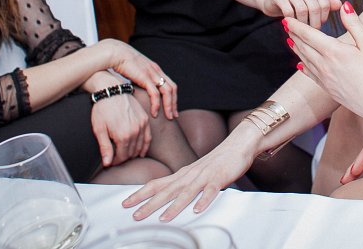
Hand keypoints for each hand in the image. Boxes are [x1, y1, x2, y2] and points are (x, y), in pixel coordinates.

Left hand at [91, 91, 150, 165]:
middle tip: (116, 158)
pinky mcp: (145, 119)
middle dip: (123, 158)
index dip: (115, 161)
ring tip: (125, 155)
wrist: (111, 90)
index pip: (122, 157)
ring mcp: (142, 125)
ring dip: (133, 153)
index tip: (110, 162)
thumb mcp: (99, 129)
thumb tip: (107, 164)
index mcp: (123, 136)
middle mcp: (135, 132)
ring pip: (140, 146)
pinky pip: (148, 137)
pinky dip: (145, 146)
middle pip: (131, 153)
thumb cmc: (102, 109)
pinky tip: (141, 152)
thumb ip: (105, 147)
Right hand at [98, 39, 178, 119]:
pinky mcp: (145, 77)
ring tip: (169, 117)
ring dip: (169, 106)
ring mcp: (152, 73)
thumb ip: (138, 78)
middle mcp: (156, 71)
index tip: (172, 108)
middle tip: (174, 116)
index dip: (172, 97)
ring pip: (167, 91)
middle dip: (174, 103)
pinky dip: (157, 105)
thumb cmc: (120, 61)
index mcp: (155, 69)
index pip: (170, 84)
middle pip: (172, 88)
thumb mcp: (134, 70)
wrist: (114, 53)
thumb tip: (136, 88)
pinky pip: (155, 93)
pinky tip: (154, 113)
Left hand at [122, 124, 257, 220]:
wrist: (237, 145)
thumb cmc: (216, 162)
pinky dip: (204, 200)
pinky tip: (198, 210)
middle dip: (150, 204)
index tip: (125, 204)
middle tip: (135, 216)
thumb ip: (181, 184)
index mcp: (182, 174)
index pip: (156, 184)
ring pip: (187, 192)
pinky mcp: (219, 178)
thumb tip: (165, 196)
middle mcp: (189, 175)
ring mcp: (204, 176)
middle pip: (167, 191)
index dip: (140, 194)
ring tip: (163, 218)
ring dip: (175, 206)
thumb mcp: (194, 173)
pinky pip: (210, 191)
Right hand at [259, 0, 342, 27]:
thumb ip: (326, 4)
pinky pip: (289, 12)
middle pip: (314, 7)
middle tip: (311, 31)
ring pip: (302, 10)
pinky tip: (291, 25)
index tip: (319, 25)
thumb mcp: (311, 4)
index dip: (324, 17)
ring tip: (302, 28)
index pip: (324, 3)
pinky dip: (292, 21)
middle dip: (314, 23)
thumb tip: (342, 4)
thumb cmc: (296, 5)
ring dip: (303, 23)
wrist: (272, 1)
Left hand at [286, 2, 362, 123]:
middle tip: (286, 26)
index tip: (286, 19)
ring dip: (296, 49)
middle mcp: (325, 65)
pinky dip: (304, 67)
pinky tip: (300, 65)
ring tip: (290, 40)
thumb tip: (344, 6)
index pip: (309, 35)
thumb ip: (354, 24)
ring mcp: (325, 79)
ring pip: (305, 60)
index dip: (296, 26)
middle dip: (294, 35)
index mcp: (334, 51)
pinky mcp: (328, 89)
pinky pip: (310, 75)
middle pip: (303, 46)